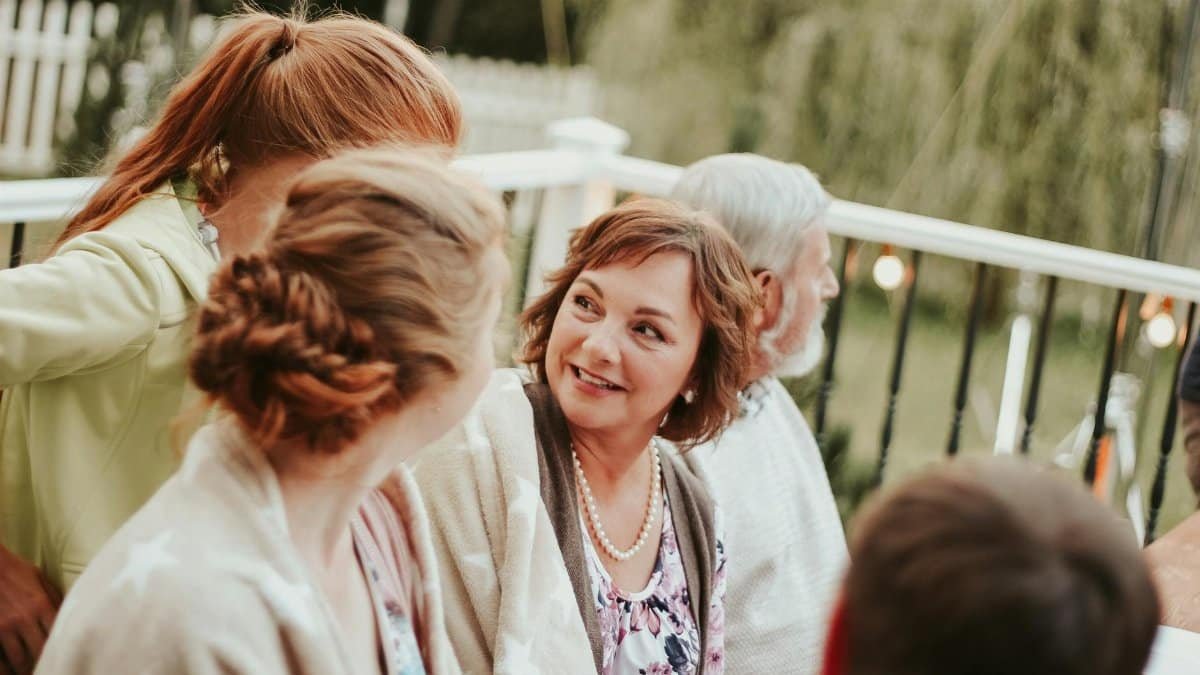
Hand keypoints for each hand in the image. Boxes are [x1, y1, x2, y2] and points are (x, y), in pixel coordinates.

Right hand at [0, 546, 59, 674]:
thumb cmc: (15, 571)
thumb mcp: (40, 579)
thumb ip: (54, 599)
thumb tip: (71, 614)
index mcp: (41, 605)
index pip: (58, 635)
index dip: (62, 650)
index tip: (65, 658)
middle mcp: (24, 618)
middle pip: (40, 651)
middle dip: (45, 664)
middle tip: (50, 669)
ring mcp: (4, 626)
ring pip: (19, 659)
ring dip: (25, 669)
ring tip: (30, 672)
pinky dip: (5, 668)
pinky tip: (10, 672)